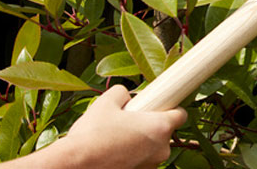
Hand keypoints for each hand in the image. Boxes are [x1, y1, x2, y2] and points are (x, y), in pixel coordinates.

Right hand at [61, 85, 187, 168]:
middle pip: (164, 133)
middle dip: (149, 127)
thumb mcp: (106, 102)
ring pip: (152, 149)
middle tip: (129, 123)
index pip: (181, 115)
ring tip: (116, 140)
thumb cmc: (92, 133)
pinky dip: (132, 157)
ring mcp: (152, 165)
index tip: (161, 107)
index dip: (171, 108)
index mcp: (159, 126)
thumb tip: (125, 96)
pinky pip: (142, 162)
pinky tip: (114, 154)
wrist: (75, 164)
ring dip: (140, 144)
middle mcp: (162, 149)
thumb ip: (122, 93)